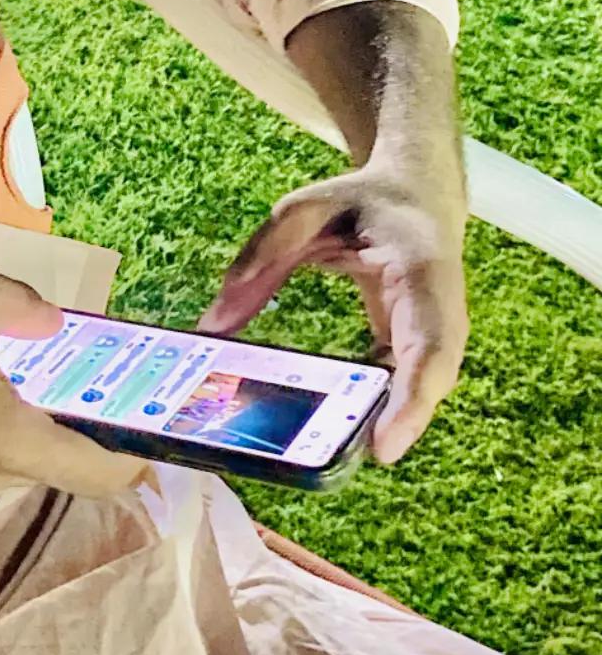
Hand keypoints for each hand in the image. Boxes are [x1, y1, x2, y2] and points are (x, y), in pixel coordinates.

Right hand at [0, 264, 145, 506]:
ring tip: (10, 371)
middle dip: (68, 427)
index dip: (135, 458)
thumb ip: (28, 312)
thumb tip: (52, 328)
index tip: (149, 431)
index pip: (102, 475)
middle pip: (53, 468)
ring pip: (8, 464)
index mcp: (10, 445)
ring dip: (20, 426)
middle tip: (72, 378)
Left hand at [197, 165, 467, 464]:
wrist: (418, 190)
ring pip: (422, 386)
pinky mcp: (417, 343)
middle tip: (346, 463)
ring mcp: (435, 329)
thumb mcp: (305, 209)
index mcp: (421, 268)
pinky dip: (376, 406)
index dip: (412, 400)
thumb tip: (212, 323)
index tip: (383, 446)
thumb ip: (261, 257)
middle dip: (400, 423)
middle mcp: (441, 307)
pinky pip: (404, 382)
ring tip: (331, 455)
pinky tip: (333, 428)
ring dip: (387, 420)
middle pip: (433, 376)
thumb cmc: (362, 200)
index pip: (431, 343)